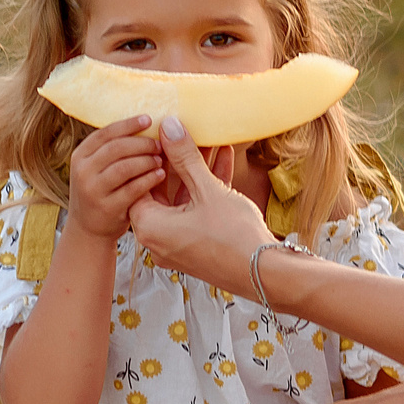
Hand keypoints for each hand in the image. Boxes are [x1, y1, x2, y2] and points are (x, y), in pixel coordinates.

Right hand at [65, 116, 165, 240]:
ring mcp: (93, 190)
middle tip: (160, 144)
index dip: (128, 124)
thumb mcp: (98, 167)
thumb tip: (145, 124)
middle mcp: (83, 171)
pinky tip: (160, 175)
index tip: (148, 120)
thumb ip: (114, 149)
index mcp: (81, 155)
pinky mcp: (107, 207)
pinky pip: (132, 189)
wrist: (88, 229)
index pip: (106, 133)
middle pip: (117, 148)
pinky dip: (149, 179)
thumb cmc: (102, 191)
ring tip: (161, 158)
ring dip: (147, 160)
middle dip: (142, 143)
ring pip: (124, 167)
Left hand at [127, 116, 273, 291]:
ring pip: (182, 200)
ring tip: (210, 143)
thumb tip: (169, 129)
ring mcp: (179, 245)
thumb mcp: (207, 190)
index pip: (138, 183)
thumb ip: (185, 158)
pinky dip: (206, 190)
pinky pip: (196, 212)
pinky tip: (223, 162)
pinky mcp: (198, 246)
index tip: (162, 135)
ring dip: (196, 173)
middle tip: (185, 136)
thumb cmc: (233, 237)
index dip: (151, 156)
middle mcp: (158, 240)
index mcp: (150, 227)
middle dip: (178, 161)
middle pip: (162, 191)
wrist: (265, 274)